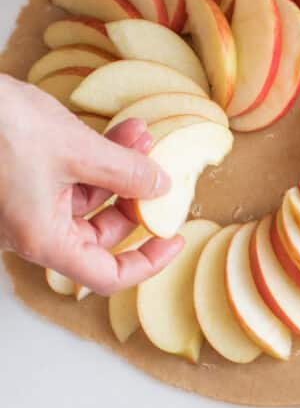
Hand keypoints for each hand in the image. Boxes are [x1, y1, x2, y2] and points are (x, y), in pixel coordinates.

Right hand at [0, 74, 182, 293]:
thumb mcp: (77, 149)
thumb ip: (126, 172)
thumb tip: (161, 187)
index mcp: (44, 240)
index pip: (107, 275)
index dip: (147, 262)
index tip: (174, 240)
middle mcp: (32, 231)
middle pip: (100, 234)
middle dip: (135, 199)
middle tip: (160, 171)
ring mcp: (24, 206)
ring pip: (86, 199)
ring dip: (118, 169)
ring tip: (142, 135)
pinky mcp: (18, 180)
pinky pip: (67, 179)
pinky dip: (95, 159)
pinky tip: (120, 133)